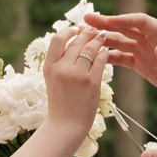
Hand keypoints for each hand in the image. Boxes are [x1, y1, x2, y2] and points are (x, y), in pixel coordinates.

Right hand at [41, 23, 107, 146]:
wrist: (65, 126)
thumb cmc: (61, 104)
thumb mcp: (53, 80)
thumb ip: (59, 63)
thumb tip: (70, 44)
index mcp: (49, 67)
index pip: (57, 39)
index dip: (68, 31)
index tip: (76, 29)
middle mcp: (61, 69)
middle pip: (76, 42)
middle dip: (87, 33)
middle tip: (95, 30)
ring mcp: (77, 75)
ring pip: (90, 48)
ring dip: (98, 40)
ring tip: (103, 36)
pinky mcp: (91, 82)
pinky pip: (101, 60)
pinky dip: (105, 53)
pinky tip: (107, 51)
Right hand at [84, 12, 156, 106]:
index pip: (140, 22)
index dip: (124, 20)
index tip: (108, 21)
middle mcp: (151, 40)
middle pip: (125, 28)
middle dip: (106, 24)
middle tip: (87, 21)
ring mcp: (144, 52)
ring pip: (120, 42)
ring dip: (103, 40)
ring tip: (84, 38)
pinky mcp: (142, 65)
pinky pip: (122, 59)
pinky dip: (109, 57)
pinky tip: (95, 58)